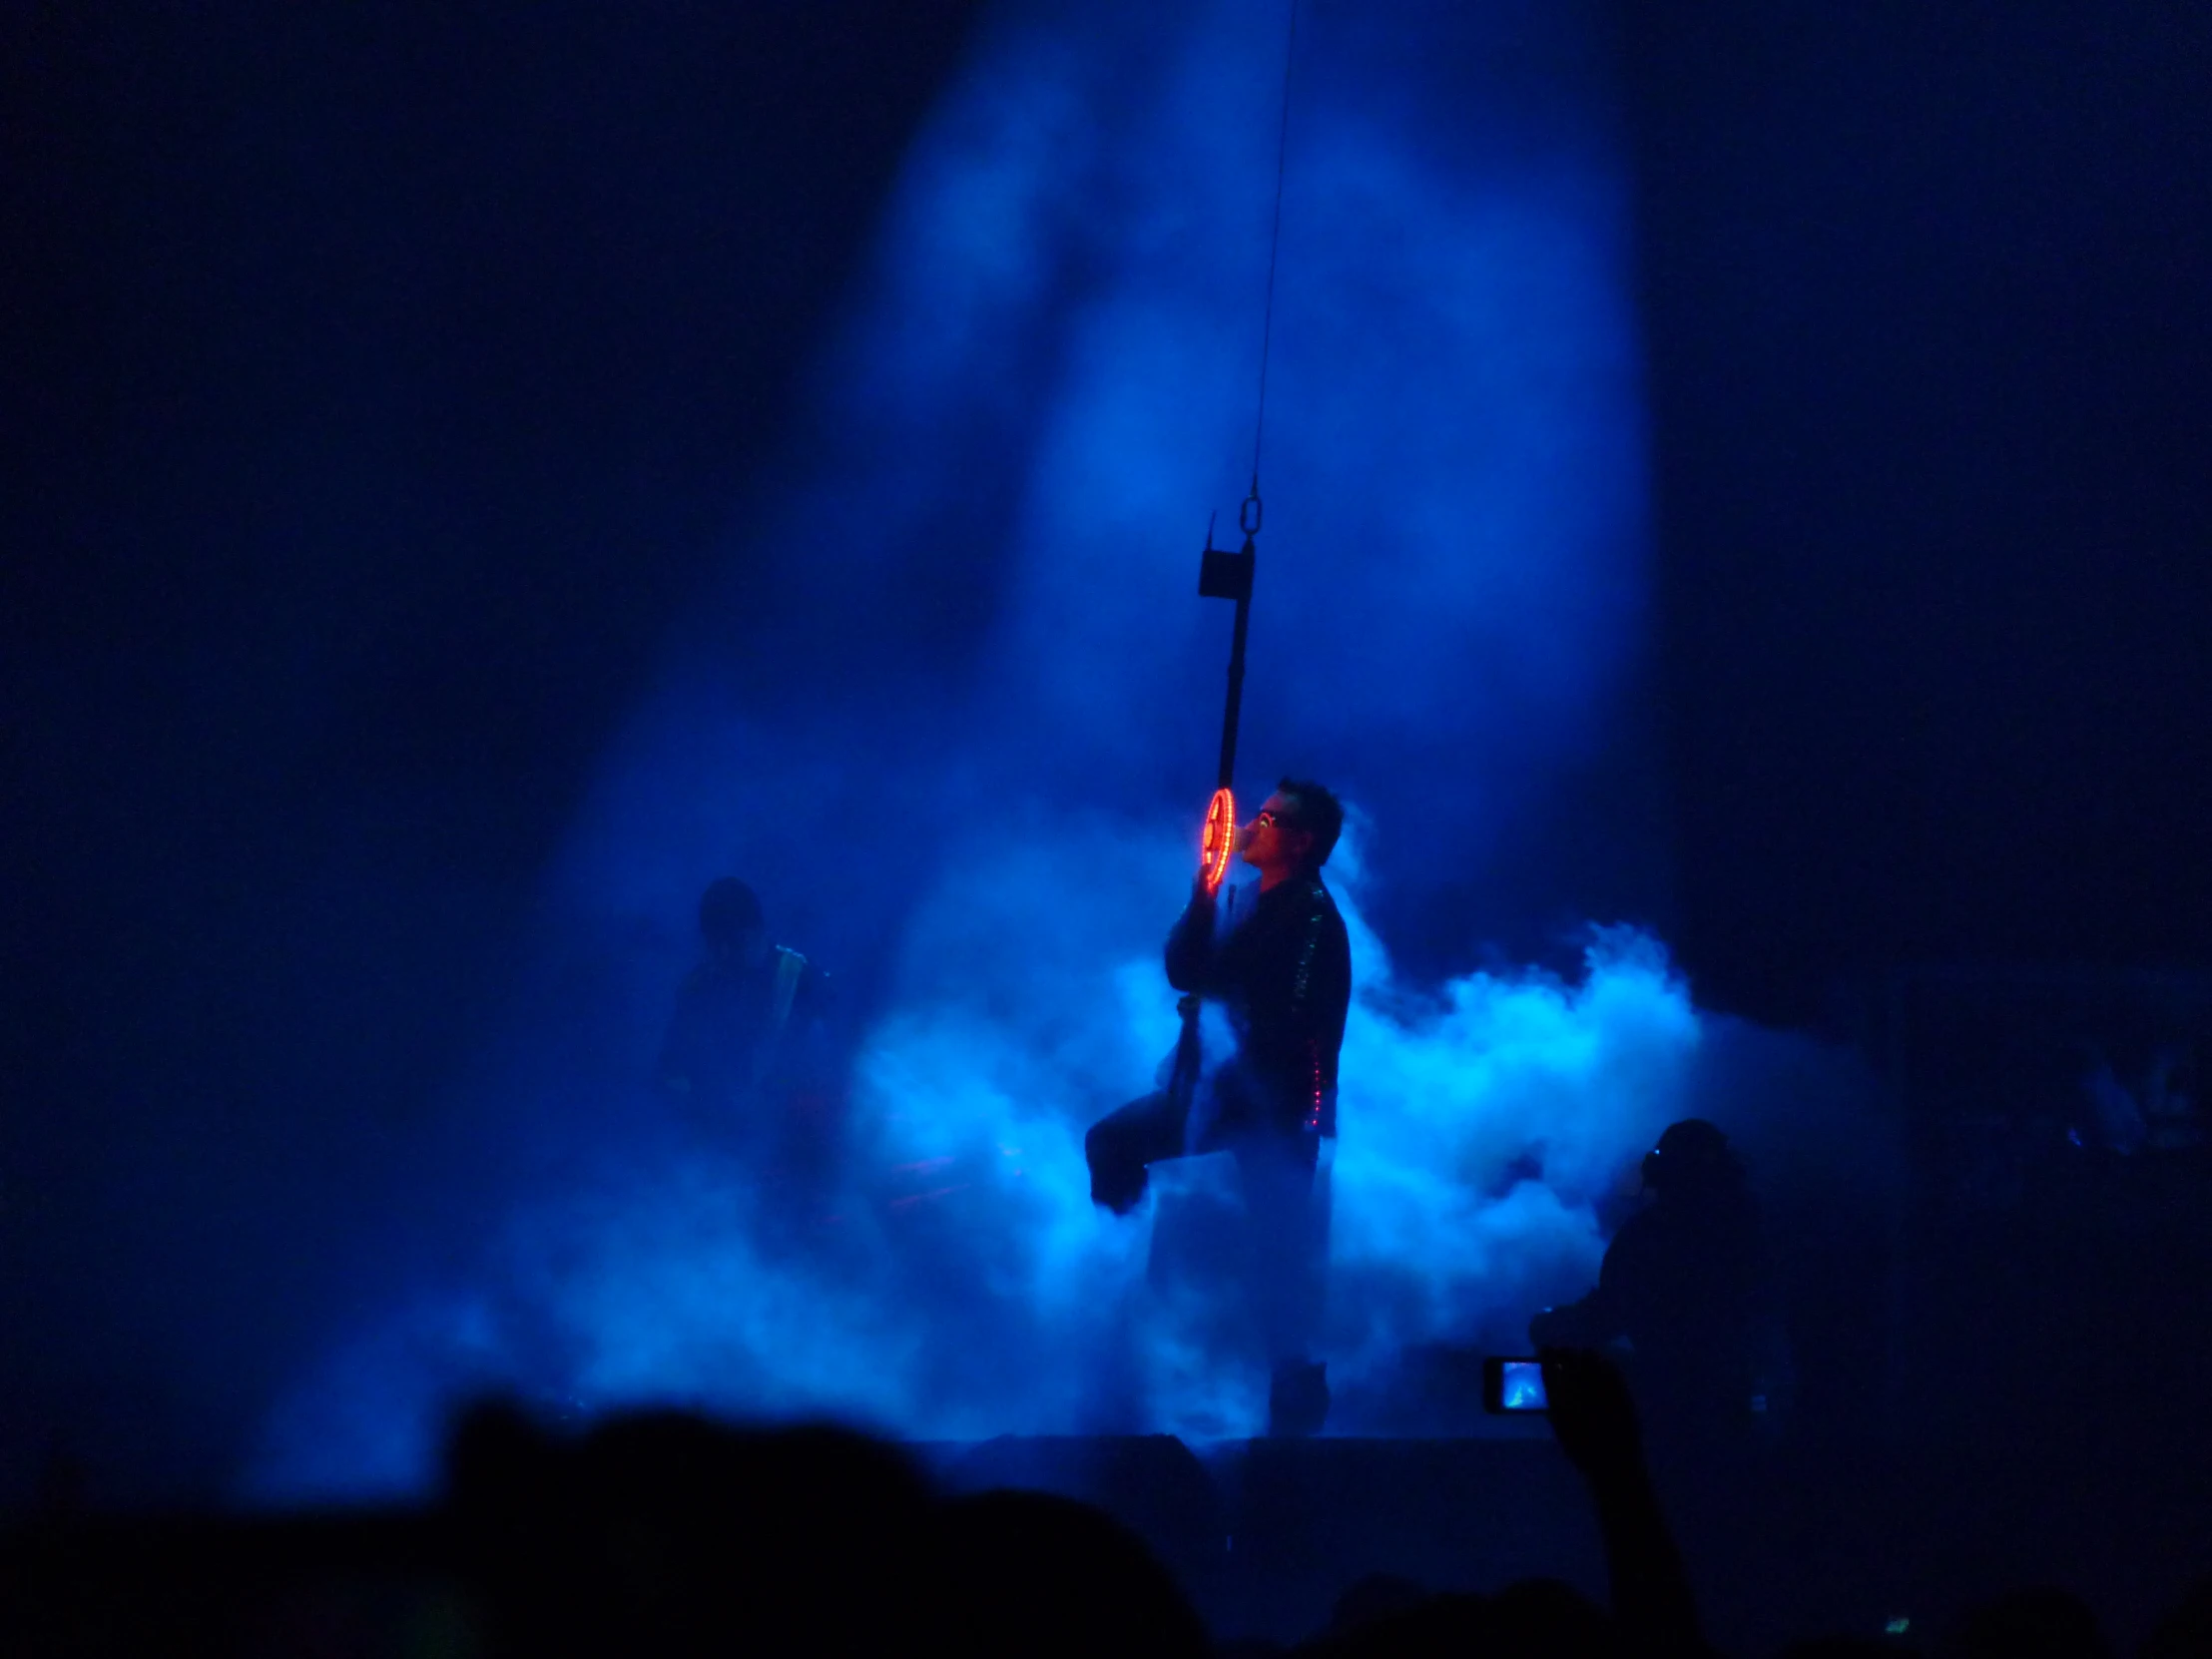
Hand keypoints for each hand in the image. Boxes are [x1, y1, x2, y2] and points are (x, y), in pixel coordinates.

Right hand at [1540, 1346, 1642, 1481]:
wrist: (1615, 1463)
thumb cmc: (1583, 1450)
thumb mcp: (1561, 1429)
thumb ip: (1555, 1406)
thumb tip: (1553, 1388)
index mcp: (1561, 1395)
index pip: (1549, 1365)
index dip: (1547, 1355)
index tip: (1545, 1351)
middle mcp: (1580, 1385)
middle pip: (1569, 1356)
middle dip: (1564, 1353)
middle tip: (1563, 1355)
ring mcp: (1603, 1384)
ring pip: (1590, 1357)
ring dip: (1584, 1357)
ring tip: (1583, 1359)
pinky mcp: (1620, 1388)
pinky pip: (1610, 1367)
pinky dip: (1604, 1364)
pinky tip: (1603, 1366)